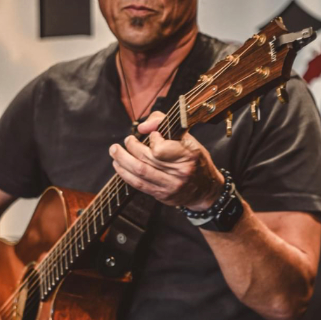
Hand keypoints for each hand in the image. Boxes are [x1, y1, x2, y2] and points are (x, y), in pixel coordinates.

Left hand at [109, 111, 224, 209]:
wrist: (206, 190)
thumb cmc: (195, 160)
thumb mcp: (187, 138)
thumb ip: (164, 124)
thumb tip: (142, 126)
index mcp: (188, 155)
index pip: (161, 149)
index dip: (153, 140)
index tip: (153, 136)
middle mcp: (179, 173)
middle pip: (146, 159)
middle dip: (131, 147)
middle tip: (126, 140)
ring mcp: (170, 186)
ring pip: (139, 172)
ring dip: (122, 160)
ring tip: (114, 150)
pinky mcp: (162, 195)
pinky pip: (138, 184)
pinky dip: (125, 173)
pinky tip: (118, 165)